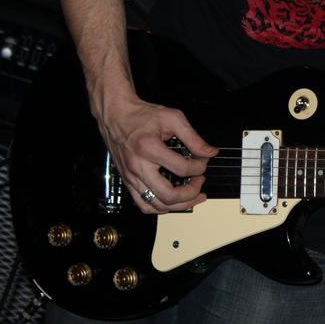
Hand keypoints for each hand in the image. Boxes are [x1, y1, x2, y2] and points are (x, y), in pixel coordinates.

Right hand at [96, 96, 217, 212]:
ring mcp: (131, 177)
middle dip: (191, 193)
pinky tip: (172, 201)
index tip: (204, 160)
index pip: (182, 168)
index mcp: (149, 148)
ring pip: (157, 205)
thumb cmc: (140, 115)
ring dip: (179, 205)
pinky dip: (161, 208)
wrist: (115, 115)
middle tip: (200, 182)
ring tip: (192, 197)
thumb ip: (193, 137)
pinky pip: (143, 205)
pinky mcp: (128, 181)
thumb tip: (209, 152)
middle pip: (169, 195)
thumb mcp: (172, 118)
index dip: (199, 167)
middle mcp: (138, 166)